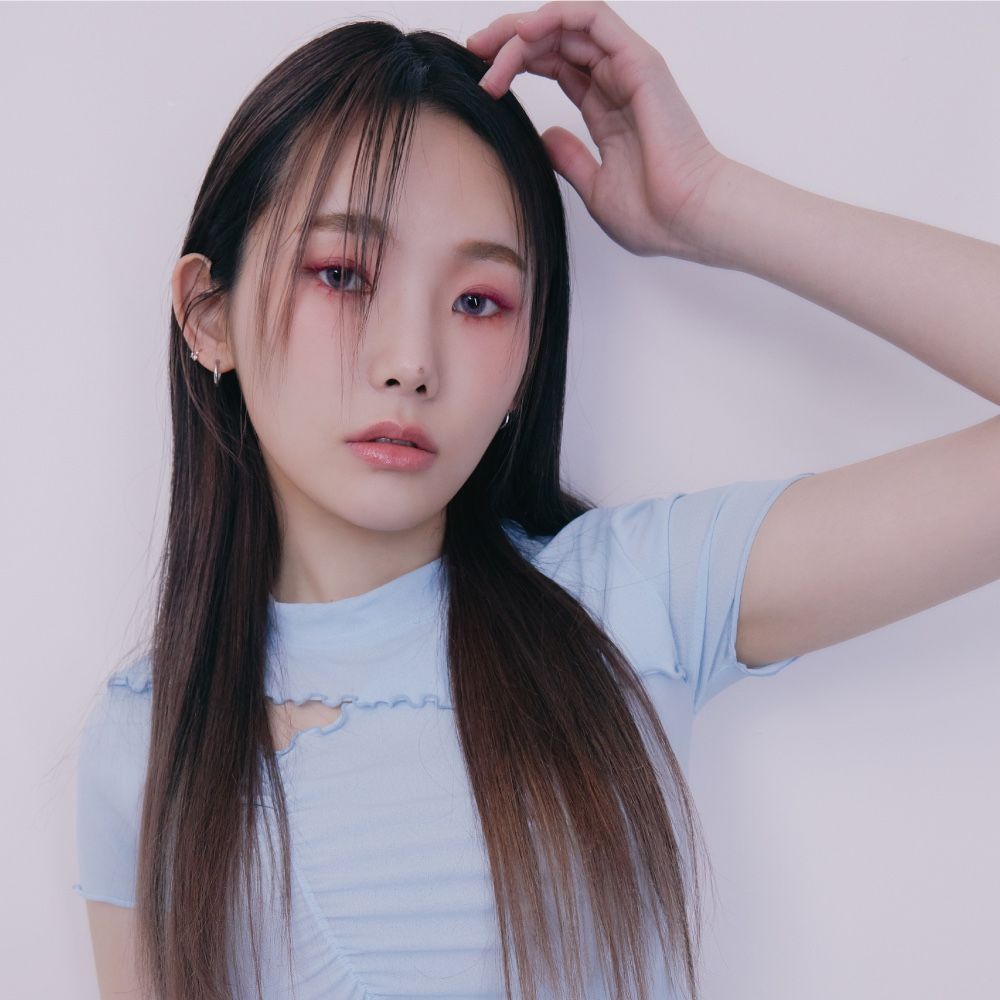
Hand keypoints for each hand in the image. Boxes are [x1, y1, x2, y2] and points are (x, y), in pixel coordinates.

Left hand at [465, 1, 729, 260]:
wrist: (689, 219)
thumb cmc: (655, 213)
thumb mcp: (595, 186)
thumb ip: (570, 158)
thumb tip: (545, 138)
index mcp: (607, 108)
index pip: (556, 64)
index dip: (516, 62)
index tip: (483, 80)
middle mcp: (618, 81)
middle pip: (556, 38)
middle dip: (509, 39)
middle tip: (474, 53)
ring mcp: (629, 68)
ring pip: (568, 23)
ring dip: (524, 29)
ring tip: (490, 51)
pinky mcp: (639, 62)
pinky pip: (594, 18)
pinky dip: (556, 16)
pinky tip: (524, 34)